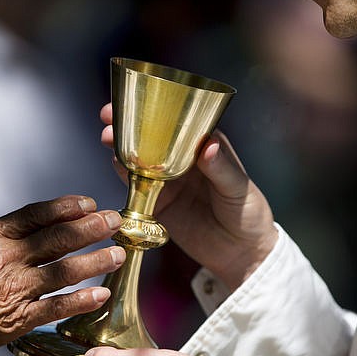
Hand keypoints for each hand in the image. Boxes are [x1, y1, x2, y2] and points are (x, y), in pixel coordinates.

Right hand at [0, 196, 125, 355]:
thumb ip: (0, 238)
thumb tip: (32, 228)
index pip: (37, 214)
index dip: (66, 206)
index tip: (88, 202)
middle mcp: (6, 258)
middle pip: (59, 237)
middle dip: (92, 227)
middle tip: (114, 221)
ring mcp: (14, 288)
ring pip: (65, 270)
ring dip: (95, 260)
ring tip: (117, 253)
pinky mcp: (18, 319)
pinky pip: (58, 306)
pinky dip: (81, 300)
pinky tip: (100, 293)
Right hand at [101, 104, 277, 290]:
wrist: (241, 254)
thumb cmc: (249, 215)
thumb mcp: (239, 190)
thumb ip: (223, 169)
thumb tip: (209, 146)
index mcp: (206, 147)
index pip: (179, 122)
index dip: (158, 110)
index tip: (139, 100)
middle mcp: (184, 161)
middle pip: (153, 137)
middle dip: (130, 125)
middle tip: (109, 117)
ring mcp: (169, 182)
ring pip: (140, 159)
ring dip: (122, 146)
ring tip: (107, 137)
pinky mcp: (158, 204)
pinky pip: (137, 187)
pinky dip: (124, 175)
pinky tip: (115, 164)